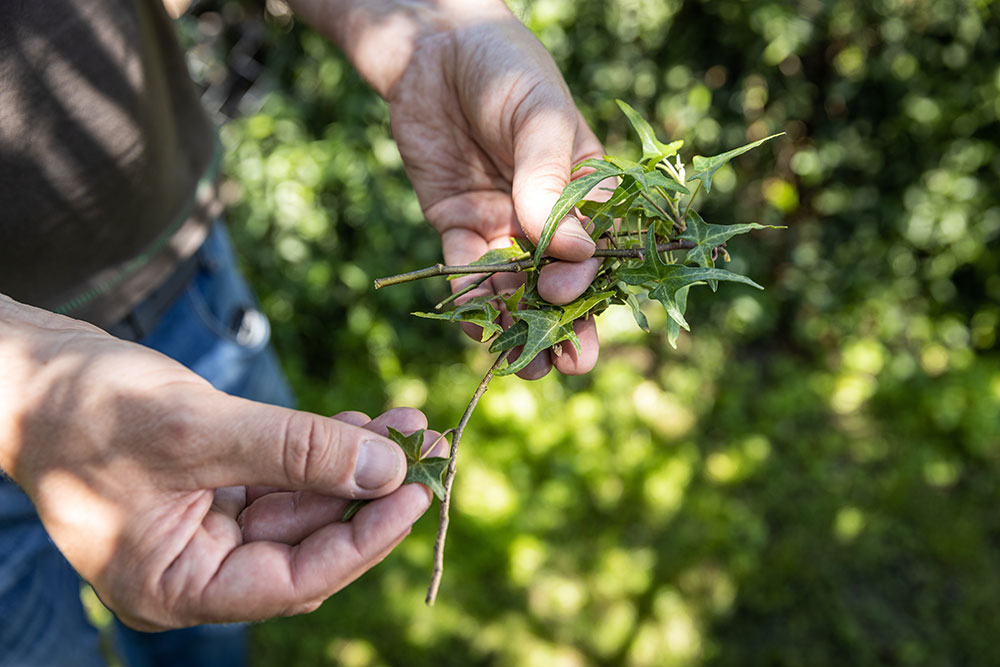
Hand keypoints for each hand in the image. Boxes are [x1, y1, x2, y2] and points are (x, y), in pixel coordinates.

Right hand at [0, 295, 434, 629]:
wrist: (29, 372)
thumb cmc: (85, 409)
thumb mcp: (199, 431)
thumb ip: (295, 452)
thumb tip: (387, 470)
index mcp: (177, 586)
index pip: (293, 582)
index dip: (362, 540)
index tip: (416, 494)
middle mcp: (195, 567)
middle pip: (306, 543)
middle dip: (370, 495)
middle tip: (430, 452)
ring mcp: (204, 527)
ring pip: (301, 505)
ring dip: (354, 466)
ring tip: (409, 427)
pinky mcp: (213, 486)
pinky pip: (282, 477)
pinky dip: (321, 451)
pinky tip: (364, 426)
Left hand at [288, 0, 604, 379]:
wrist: (431, 49)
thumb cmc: (504, 68)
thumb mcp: (539, 116)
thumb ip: (548, 182)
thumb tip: (574, 254)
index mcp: (585, 189)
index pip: (600, 247)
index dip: (592, 283)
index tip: (571, 298)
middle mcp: (547, 215)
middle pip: (561, 281)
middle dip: (565, 325)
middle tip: (567, 366)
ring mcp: (503, 223)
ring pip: (515, 287)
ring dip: (519, 326)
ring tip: (522, 366)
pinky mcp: (457, 224)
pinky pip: (465, 271)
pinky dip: (469, 299)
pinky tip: (474, 326)